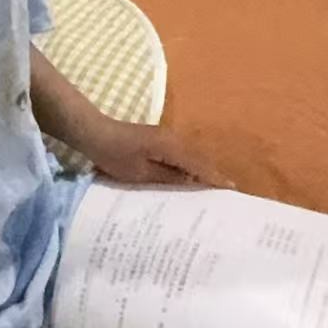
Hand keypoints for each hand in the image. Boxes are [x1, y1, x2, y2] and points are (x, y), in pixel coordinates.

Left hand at [88, 120, 232, 187]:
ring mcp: (166, 138)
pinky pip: (181, 154)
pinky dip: (189, 166)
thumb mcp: (142, 174)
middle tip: (226, 194)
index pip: (200, 165)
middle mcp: (174, 139)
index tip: (231, 189)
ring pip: (191, 156)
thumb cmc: (115, 156)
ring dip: (201, 171)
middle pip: (199, 159)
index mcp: (172, 147)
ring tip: (212, 190)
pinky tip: (189, 179)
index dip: (215, 178)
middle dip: (213, 175)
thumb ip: (169, 178)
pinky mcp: (159, 140)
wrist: (96, 134)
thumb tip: (194, 183)